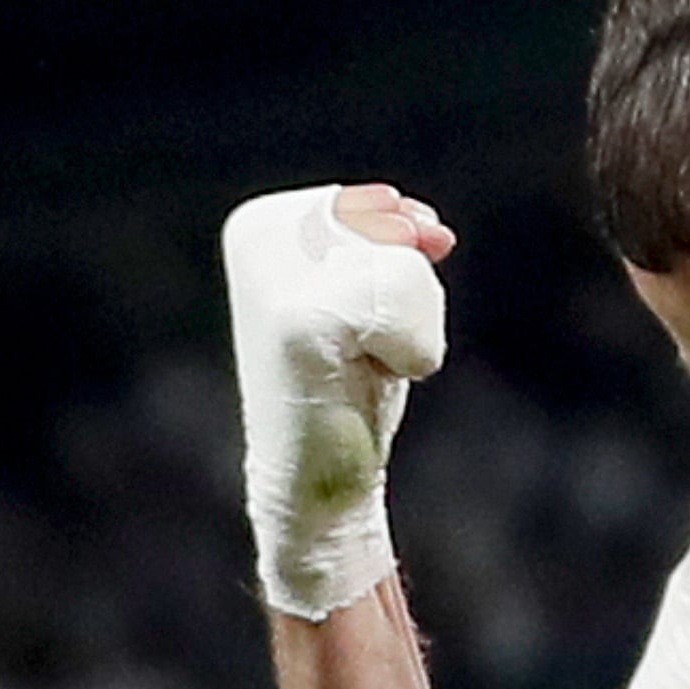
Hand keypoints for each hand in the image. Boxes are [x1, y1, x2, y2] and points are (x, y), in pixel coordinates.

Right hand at [222, 183, 454, 618]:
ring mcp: (273, 276)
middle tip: (357, 349)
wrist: (315, 482)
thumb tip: (432, 231)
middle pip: (396, 230)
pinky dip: (415, 352)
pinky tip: (369, 380)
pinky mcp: (300, 319)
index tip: (353, 323)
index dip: (395, 267)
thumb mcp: (366, 289)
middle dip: (404, 298)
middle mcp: (257, 237)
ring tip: (361, 365)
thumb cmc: (347, 383)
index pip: (382, 206)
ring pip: (406, 267)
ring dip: (411, 328)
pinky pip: (408, 308)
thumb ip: (391, 238)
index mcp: (259, 222)